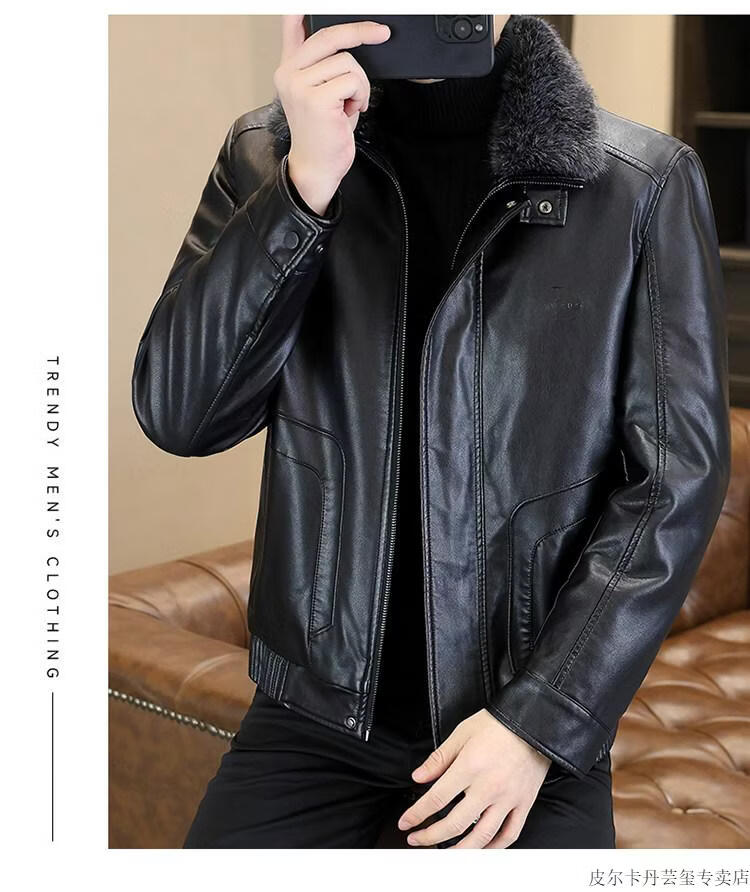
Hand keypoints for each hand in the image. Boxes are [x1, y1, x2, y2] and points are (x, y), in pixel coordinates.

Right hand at [274, 15, 390, 214]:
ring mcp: (300, 85)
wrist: (316, 167)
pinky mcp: (316, 99)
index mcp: (288, 68)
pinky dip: (360, 96)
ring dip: (360, 84)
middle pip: (330, 35)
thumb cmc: (323, 134)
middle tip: (382, 33)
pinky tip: (351, 111)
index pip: (291, 26)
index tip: (307, 2)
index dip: (302, 10)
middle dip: (361, 32)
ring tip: (351, 104)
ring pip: (347, 62)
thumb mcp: (321, 93)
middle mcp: (289, 73)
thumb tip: (347, 41)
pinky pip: (352, 81)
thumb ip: (325, 65)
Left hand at [397, 708, 551, 847]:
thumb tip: (418, 777)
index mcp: (469, 767)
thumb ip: (439, 758)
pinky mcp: (524, 803)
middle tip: (417, 840)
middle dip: (431, 836)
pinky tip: (482, 849)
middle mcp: (488, 787)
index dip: (417, 814)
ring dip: (460, 850)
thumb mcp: (462, 733)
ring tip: (445, 853)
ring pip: (482, 836)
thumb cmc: (498, 724)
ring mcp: (507, 798)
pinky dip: (495, 847)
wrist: (533, 722)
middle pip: (455, 824)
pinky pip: (510, 834)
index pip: (436, 799)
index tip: (406, 822)